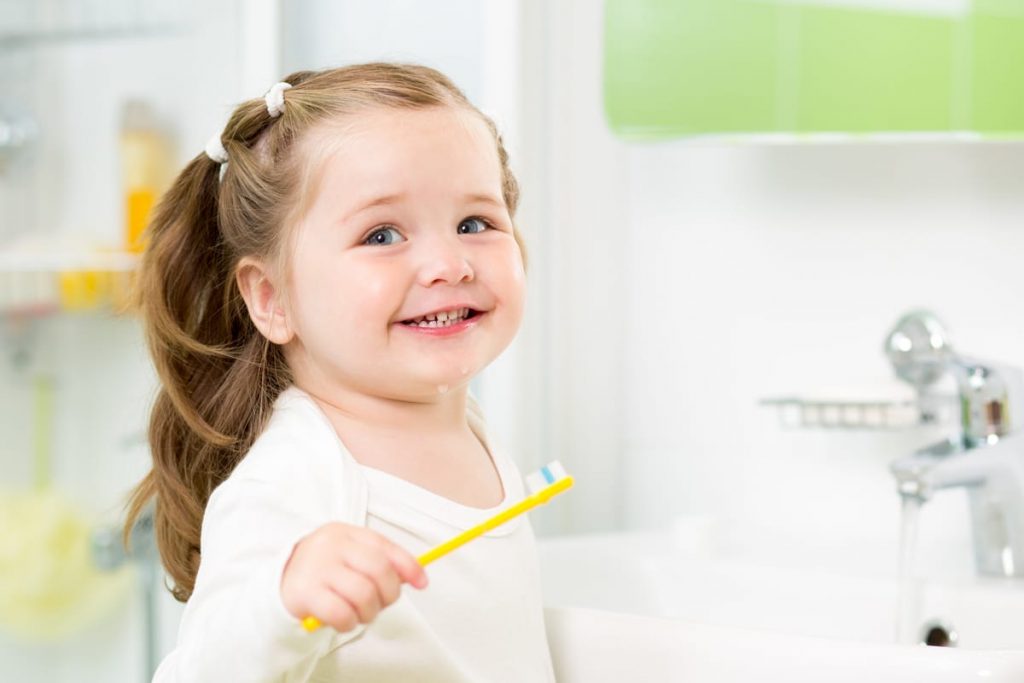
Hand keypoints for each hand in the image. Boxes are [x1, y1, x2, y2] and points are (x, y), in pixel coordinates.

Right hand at [280, 522, 427, 632]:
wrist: (280, 582)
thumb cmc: (326, 570)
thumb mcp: (351, 557)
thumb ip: (381, 562)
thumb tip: (418, 577)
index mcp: (346, 533)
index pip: (385, 547)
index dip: (409, 566)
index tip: (422, 583)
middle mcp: (332, 545)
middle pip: (378, 570)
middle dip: (389, 594)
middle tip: (382, 604)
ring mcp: (317, 567)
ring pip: (363, 594)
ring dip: (369, 612)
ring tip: (361, 614)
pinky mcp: (305, 592)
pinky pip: (341, 613)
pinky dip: (349, 623)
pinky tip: (344, 621)